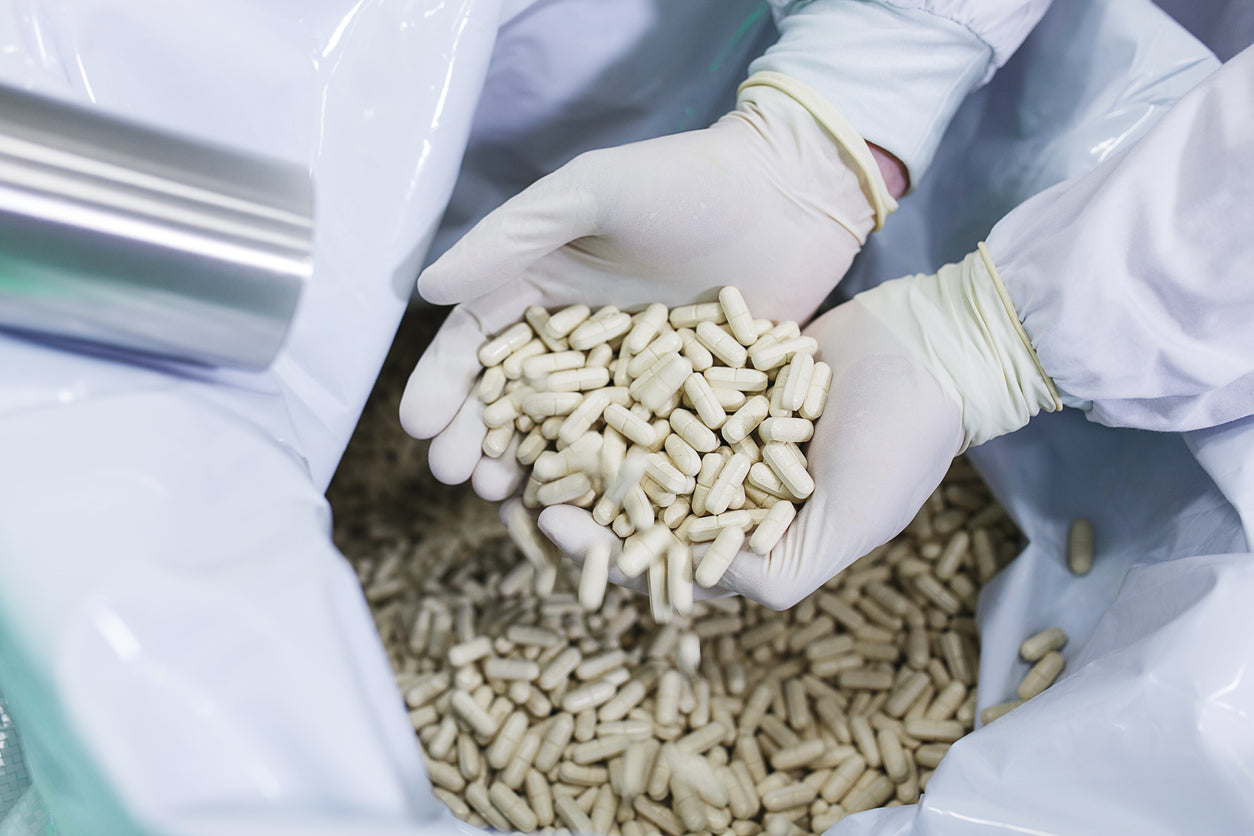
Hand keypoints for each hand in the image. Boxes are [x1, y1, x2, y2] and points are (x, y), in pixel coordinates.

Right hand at [400, 75, 895, 499]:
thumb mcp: (592, 191)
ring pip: (569, 433)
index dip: (444, 383)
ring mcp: (631, 376)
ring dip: (534, 468)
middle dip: (480, 438)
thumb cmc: (688, 180)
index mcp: (544, 285)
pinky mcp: (683, 403)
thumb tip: (427, 288)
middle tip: (459, 480)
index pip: (478, 341)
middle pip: (516, 398)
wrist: (795, 195)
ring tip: (505, 500)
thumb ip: (513, 236)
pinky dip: (608, 480)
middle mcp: (580, 338)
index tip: (419, 428)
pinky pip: (637, 448)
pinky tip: (586, 510)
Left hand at [542, 247, 1059, 608]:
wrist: (933, 347)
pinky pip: (660, 381)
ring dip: (583, 441)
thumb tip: (694, 597)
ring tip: (525, 431)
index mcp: (753, 536)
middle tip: (514, 484)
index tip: (553, 530)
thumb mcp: (848, 524)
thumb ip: (778, 573)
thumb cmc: (901, 444)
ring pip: (638, 442)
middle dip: (578, 497)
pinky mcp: (718, 372)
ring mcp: (720, 428)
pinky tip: (565, 371)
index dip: (605, 550)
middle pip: (637, 501)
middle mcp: (728, 486)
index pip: (666, 557)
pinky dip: (615, 382)